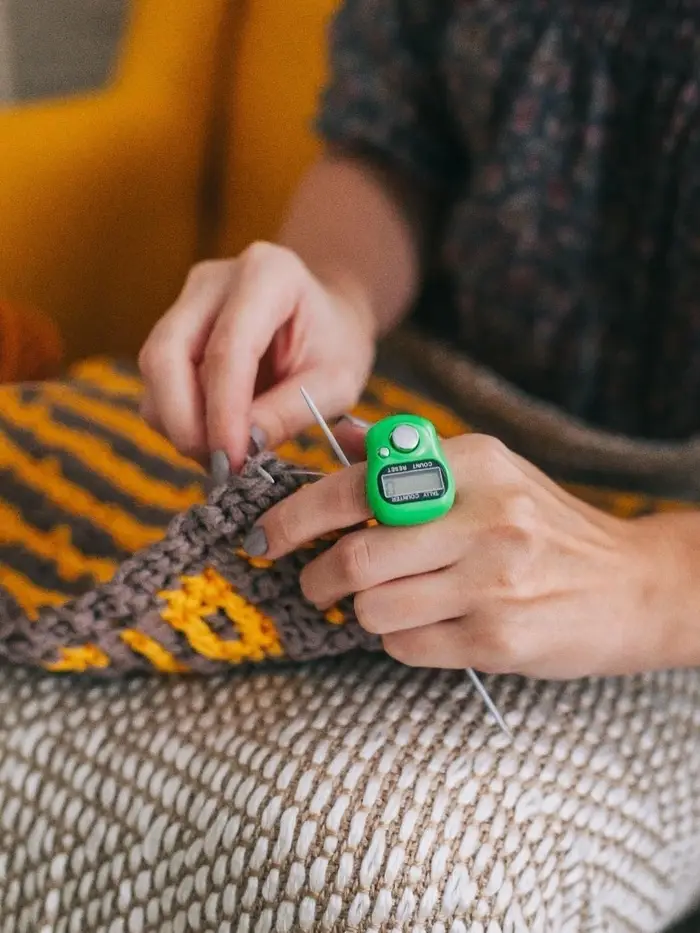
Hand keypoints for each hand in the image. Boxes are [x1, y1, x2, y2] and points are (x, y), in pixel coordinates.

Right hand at [138, 243, 376, 468]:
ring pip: (155, 371)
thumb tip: (239, 449)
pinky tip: (215, 435)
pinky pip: (157, 383)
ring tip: (226, 453)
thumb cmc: (335, 346)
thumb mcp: (336, 383)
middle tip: (218, 464)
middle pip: (167, 353)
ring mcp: (187, 301)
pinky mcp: (174, 329)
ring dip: (180, 424)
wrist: (326, 321)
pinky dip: (179, 419)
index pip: (228, 348)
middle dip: (184, 420)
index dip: (224, 411)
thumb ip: (290, 411)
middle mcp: (215, 279)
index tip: (233, 459)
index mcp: (268, 273)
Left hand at [246, 425, 675, 678]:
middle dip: (315, 577)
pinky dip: (397, 640)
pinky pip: (407, 646)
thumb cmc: (546, 526)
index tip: (269, 535)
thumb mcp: (490, 470)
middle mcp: (484, 517)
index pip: (358, 485)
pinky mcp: (499, 638)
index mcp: (473, 463)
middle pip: (357, 555)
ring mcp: (493, 581)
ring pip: (375, 608)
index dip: (297, 514)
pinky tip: (422, 626)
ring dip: (361, 612)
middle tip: (310, 584)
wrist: (631, 585)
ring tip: (380, 604)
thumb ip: (412, 454)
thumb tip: (343, 435)